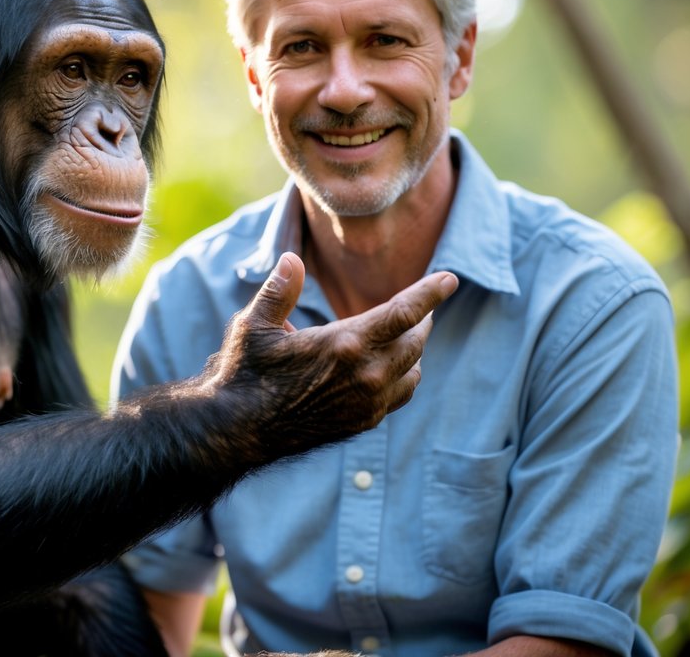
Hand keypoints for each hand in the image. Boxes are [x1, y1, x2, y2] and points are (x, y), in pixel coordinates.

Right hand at [208, 251, 457, 462]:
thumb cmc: (244, 372)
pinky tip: (395, 367)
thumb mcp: (253, 324)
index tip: (450, 279)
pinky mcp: (363, 421)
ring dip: (414, 348)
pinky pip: (401, 394)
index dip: (430, 293)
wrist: (239, 430)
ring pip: (413, 369)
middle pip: (415, 340)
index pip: (404, 313)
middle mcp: (365, 375)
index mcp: (344, 344)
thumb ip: (279, 290)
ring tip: (408, 333)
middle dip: (422, 318)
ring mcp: (367, 402)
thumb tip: (293, 259)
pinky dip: (406, 375)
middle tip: (423, 304)